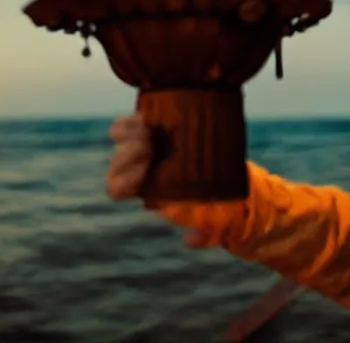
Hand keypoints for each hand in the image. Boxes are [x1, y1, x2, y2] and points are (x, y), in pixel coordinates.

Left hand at [104, 113, 242, 248]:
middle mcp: (140, 171)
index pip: (118, 187)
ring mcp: (147, 148)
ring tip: (148, 122)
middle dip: (128, 148)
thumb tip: (190, 239)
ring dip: (130, 129)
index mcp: (148, 192)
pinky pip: (135, 121)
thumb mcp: (216, 226)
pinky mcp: (158, 129)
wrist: (232, 191)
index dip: (124, 178)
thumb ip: (205, 234)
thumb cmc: (219, 212)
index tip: (145, 169)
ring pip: (121, 136)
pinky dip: (138, 116)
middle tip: (150, 141)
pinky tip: (151, 109)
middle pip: (117, 157)